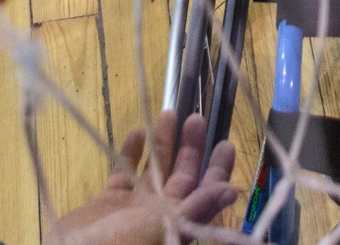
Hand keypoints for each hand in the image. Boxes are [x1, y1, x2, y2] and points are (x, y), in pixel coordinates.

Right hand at [55, 111, 237, 244]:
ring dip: (162, 143)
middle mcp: (159, 213)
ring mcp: (133, 206)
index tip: (226, 143)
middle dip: (191, 148)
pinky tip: (136, 131)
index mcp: (177, 222)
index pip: (205, 193)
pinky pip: (122, 172)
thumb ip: (195, 208)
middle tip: (196, 118)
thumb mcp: (162, 227)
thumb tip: (231, 191)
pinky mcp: (107, 201)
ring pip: (153, 169)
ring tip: (169, 112)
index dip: (217, 170)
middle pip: (182, 176)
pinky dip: (130, 152)